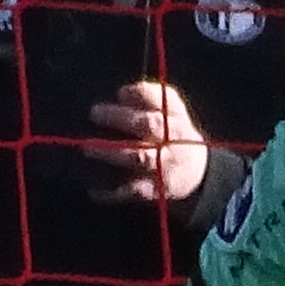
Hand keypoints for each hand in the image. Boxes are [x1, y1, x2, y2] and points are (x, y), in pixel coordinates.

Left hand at [79, 79, 211, 208]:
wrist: (196, 171)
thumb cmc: (170, 133)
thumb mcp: (168, 110)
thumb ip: (148, 98)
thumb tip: (121, 93)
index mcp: (175, 116)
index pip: (162, 99)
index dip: (141, 94)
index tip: (121, 93)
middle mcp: (173, 138)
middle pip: (150, 125)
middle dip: (121, 118)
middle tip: (95, 112)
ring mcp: (166, 164)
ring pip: (140, 158)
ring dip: (112, 152)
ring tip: (88, 149)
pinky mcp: (157, 188)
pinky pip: (134, 190)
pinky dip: (114, 192)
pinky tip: (95, 191)